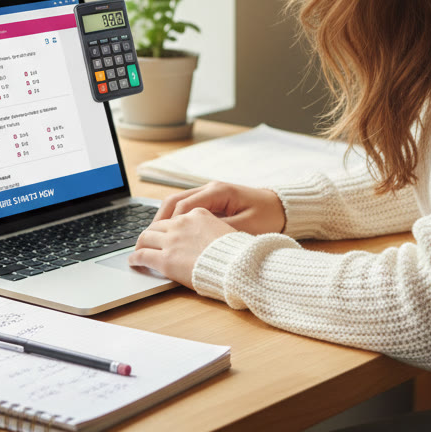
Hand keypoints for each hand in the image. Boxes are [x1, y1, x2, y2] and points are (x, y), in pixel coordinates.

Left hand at [128, 207, 236, 286]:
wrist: (238, 265)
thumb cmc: (237, 251)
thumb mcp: (227, 229)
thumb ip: (211, 227)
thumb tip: (205, 234)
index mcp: (198, 213)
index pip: (176, 216)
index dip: (168, 225)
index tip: (165, 232)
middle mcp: (182, 223)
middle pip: (158, 225)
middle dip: (151, 233)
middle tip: (147, 241)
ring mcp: (172, 240)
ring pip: (146, 237)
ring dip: (141, 243)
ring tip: (138, 250)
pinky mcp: (166, 258)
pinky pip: (143, 255)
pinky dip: (135, 258)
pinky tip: (133, 261)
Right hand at [150, 181, 286, 234]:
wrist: (284, 207)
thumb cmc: (268, 217)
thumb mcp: (245, 228)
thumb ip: (219, 233)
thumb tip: (195, 243)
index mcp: (217, 192)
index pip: (183, 206)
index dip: (167, 224)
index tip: (156, 240)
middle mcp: (210, 188)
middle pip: (174, 201)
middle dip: (158, 220)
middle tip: (146, 240)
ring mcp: (210, 193)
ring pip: (178, 203)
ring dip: (165, 219)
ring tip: (153, 238)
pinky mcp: (213, 200)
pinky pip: (187, 207)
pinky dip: (175, 219)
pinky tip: (171, 234)